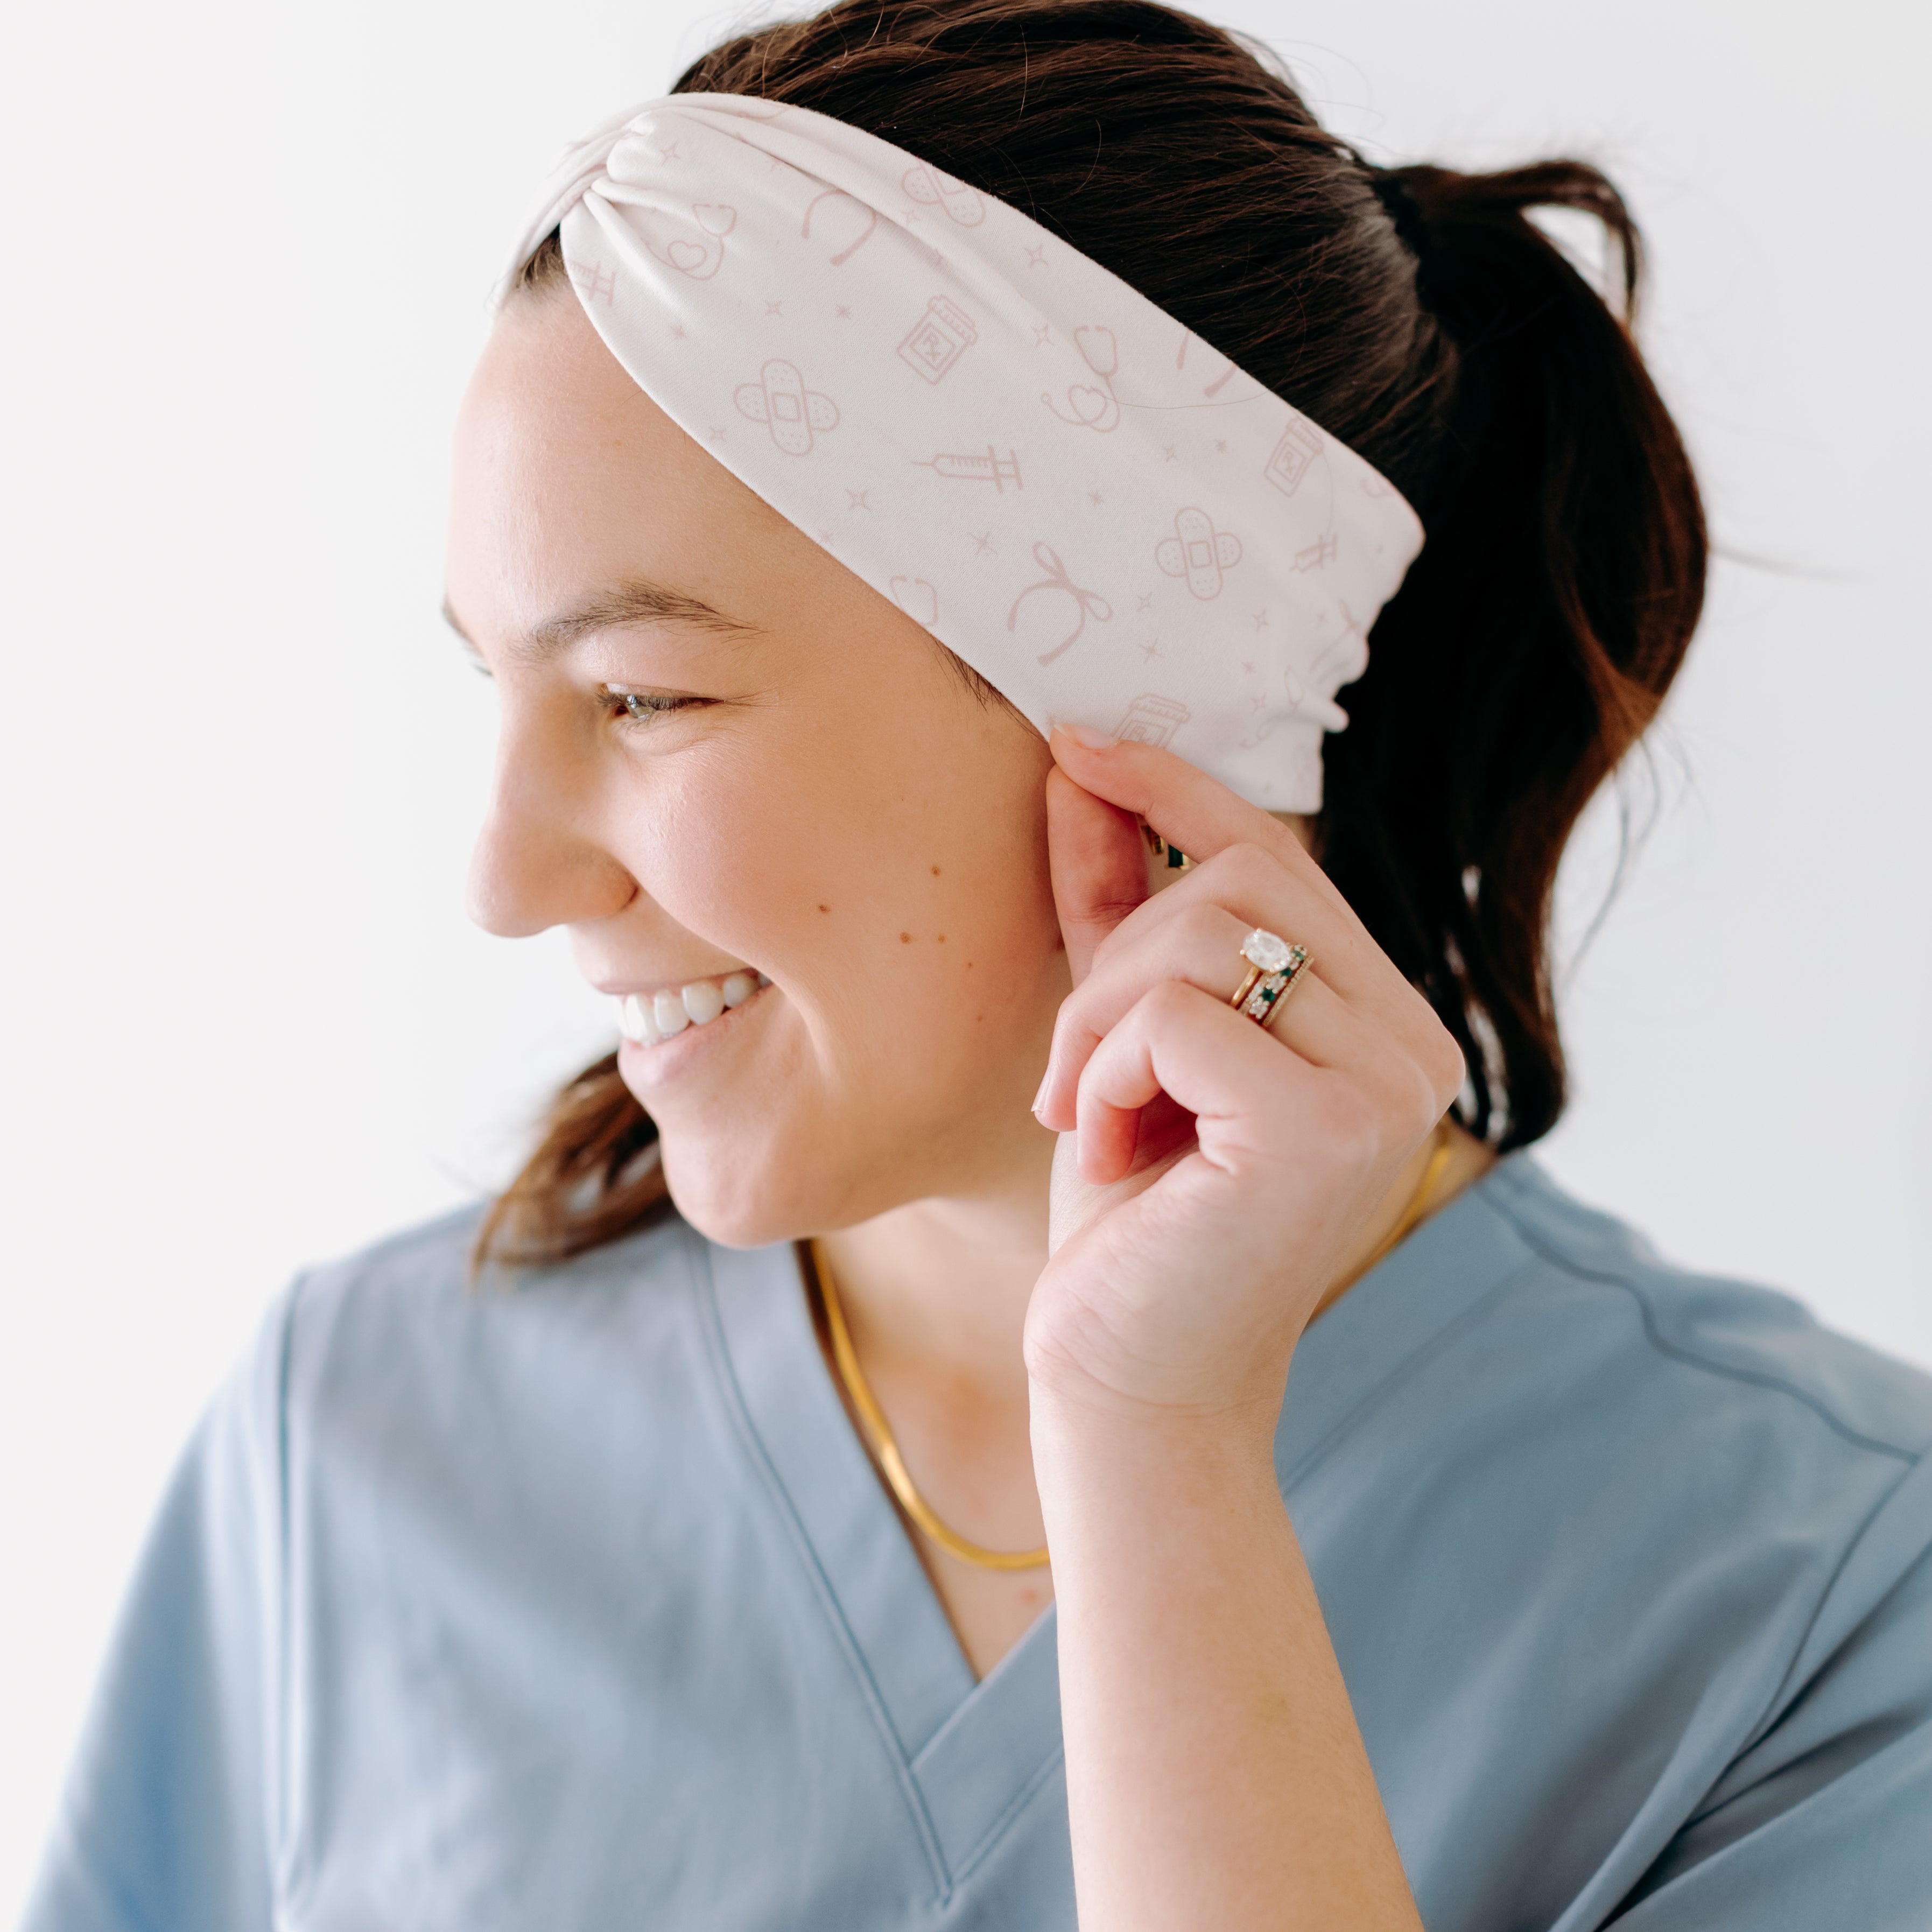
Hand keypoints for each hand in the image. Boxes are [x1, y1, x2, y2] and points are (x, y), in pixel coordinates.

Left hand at [1024, 726, 1465, 1421]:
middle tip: (1069, 1070)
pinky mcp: (1327, 1129)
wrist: (1131, 1383)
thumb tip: (1080, 764)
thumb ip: (1113, 908)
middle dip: (1116, 954)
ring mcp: (1388, 1088)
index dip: (1175, 789)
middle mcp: (1415, 1048)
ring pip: (1204, 932)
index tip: (1078, 744)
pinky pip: (1177, 1013)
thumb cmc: (1132, 1221)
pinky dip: (1104, 1070)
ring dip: (1098, 1018)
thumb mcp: (1119, 1041)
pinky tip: (1102, 1152)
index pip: (1280, 857)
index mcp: (1383, 1024)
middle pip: (1241, 879)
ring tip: (1082, 1115)